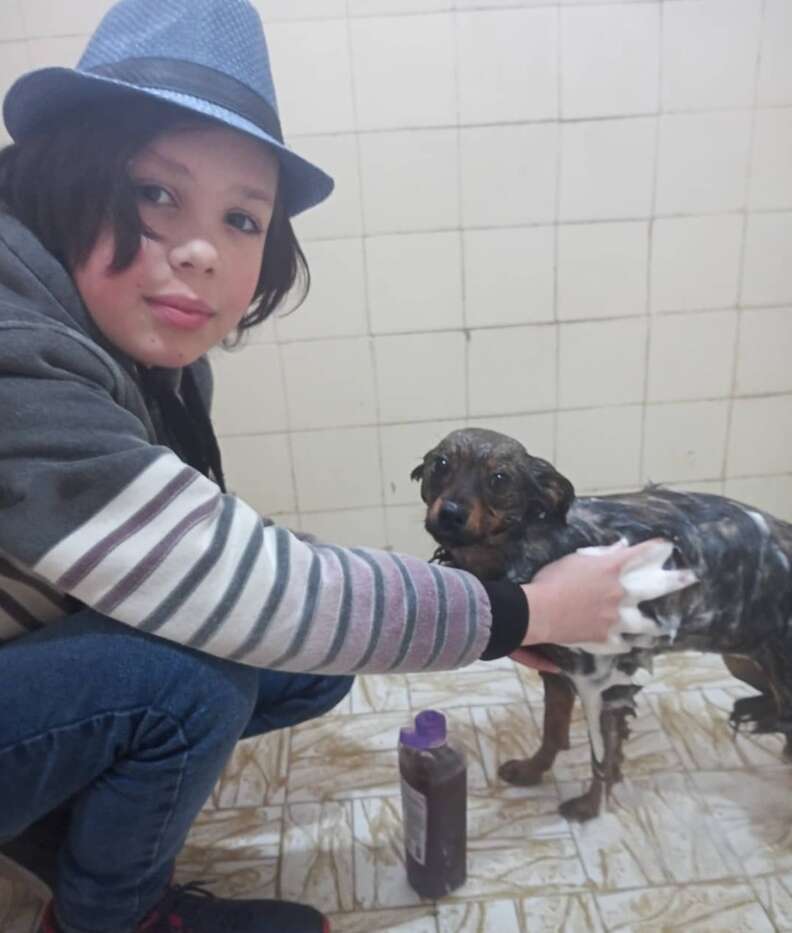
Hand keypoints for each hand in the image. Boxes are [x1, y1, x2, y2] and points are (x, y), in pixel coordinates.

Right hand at [517, 538, 696, 653]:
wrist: (538, 611)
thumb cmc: (552, 580)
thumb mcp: (574, 560)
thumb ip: (600, 554)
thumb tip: (620, 546)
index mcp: (611, 570)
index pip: (640, 554)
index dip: (656, 549)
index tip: (667, 545)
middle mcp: (620, 593)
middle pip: (655, 587)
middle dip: (676, 580)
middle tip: (692, 578)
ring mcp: (616, 619)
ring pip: (643, 625)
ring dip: (653, 625)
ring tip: (662, 628)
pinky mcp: (605, 639)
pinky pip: (622, 643)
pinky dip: (625, 642)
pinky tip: (628, 644)